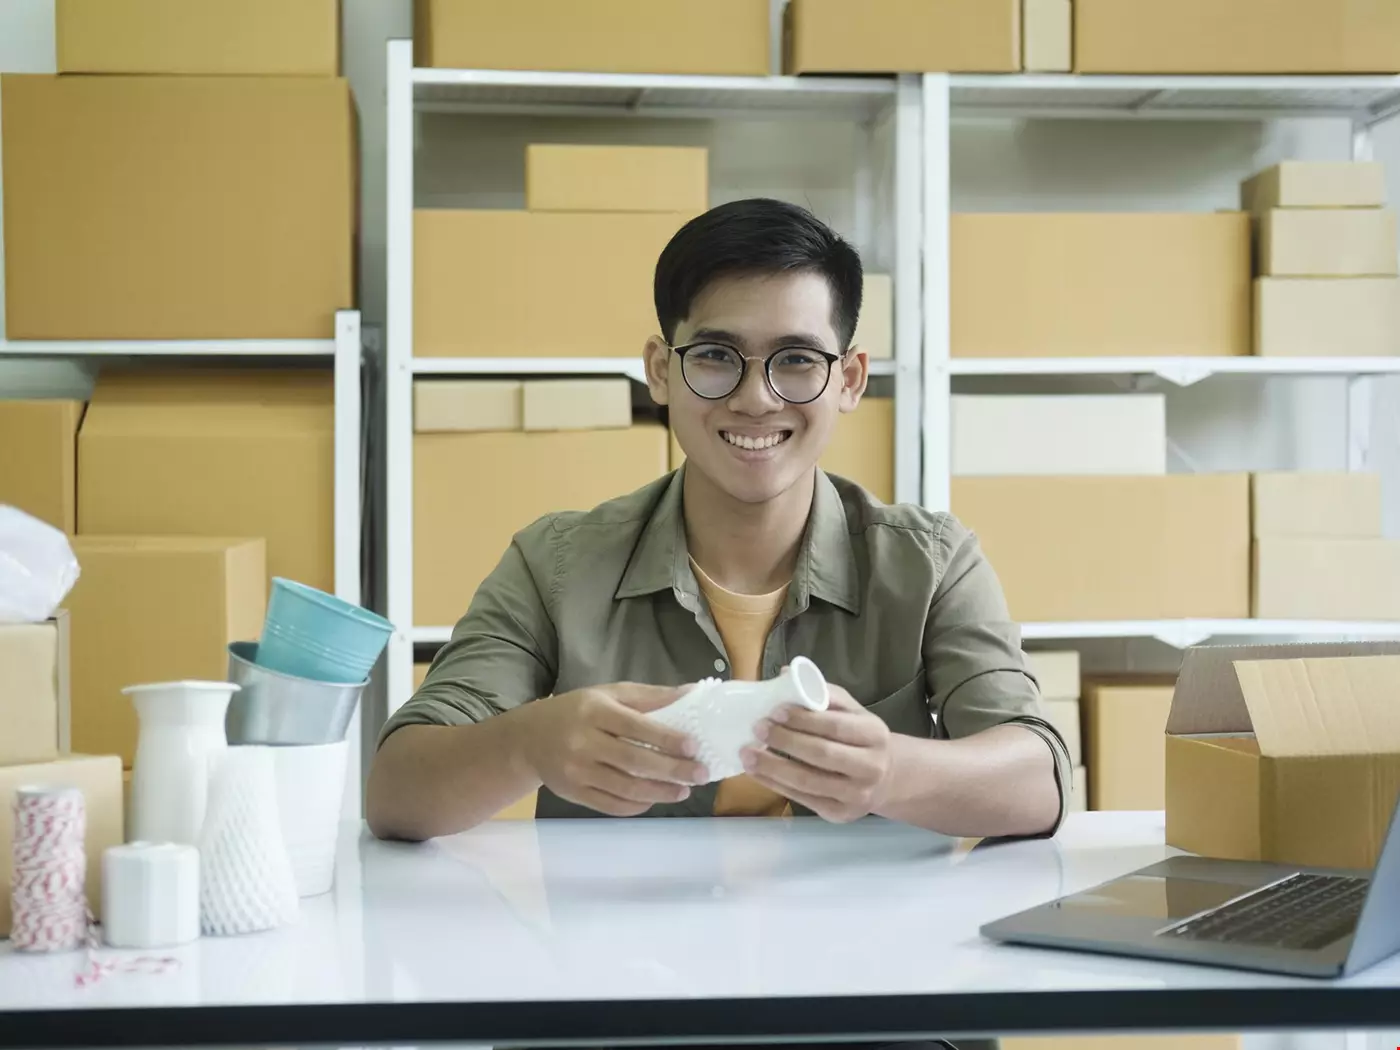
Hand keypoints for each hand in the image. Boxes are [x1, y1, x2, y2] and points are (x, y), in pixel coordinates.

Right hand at [514, 683, 707, 816]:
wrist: (528, 739)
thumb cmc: (577, 711)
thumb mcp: (609, 694)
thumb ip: (650, 696)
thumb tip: (692, 693)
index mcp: (594, 711)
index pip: (636, 726)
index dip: (667, 738)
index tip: (694, 746)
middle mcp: (583, 742)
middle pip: (634, 760)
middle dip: (672, 770)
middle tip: (700, 774)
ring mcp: (576, 771)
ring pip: (625, 787)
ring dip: (660, 793)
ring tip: (684, 791)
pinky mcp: (573, 794)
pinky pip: (611, 805)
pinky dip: (637, 805)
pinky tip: (654, 799)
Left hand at [739, 685, 891, 823]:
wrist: (886, 778)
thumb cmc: (860, 738)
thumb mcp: (852, 711)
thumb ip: (823, 693)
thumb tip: (786, 674)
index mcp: (875, 734)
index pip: (835, 726)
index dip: (803, 719)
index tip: (775, 711)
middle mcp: (871, 767)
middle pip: (822, 754)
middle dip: (785, 741)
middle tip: (757, 728)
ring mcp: (856, 795)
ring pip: (808, 781)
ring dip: (772, 767)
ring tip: (747, 753)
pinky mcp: (840, 814)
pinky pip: (802, 799)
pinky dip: (775, 784)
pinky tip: (757, 772)